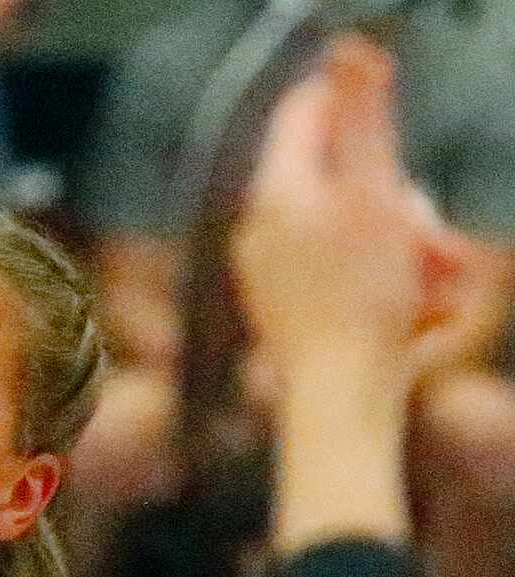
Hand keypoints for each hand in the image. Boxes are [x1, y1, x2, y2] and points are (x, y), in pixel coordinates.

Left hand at [232, 38, 468, 380]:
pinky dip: (393, 285)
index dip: (357, 103)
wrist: (340, 403)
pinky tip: (421, 316)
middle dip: (403, 201)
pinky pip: (353, 276)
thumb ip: (364, 118)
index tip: (396, 123)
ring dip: (412, 250)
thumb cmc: (362, 299)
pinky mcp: (294, 312)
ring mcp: (274, 274)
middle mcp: (263, 230)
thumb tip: (351, 48)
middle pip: (347, 177)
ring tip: (438, 286)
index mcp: (274, 193)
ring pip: (361, 231)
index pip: (305, 111)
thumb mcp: (375, 193)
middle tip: (433, 239)